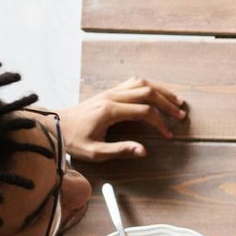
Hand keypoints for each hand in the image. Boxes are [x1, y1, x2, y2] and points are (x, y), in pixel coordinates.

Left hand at [58, 78, 186, 161]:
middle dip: (167, 103)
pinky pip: (133, 83)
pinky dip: (149, 87)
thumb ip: (120, 150)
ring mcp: (110, 92)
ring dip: (161, 91)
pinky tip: (157, 94)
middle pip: (147, 93)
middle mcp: (112, 97)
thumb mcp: (95, 152)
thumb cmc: (74, 140)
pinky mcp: (109, 92)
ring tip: (176, 101)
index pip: (144, 112)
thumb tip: (144, 151)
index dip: (160, 123)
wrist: (55, 125)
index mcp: (110, 111)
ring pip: (142, 84)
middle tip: (181, 115)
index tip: (168, 135)